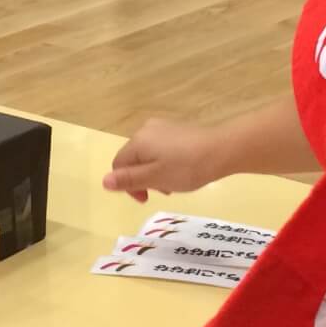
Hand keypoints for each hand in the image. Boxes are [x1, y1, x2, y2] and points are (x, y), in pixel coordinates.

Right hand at [103, 118, 227, 202]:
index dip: (127, 185)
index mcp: (137, 142)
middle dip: (143, 179)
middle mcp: (146, 130)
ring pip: (148, 155)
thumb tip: (104, 181)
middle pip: (133, 160)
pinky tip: (182, 171)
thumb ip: (129, 180)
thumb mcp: (155, 178)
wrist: (221, 149)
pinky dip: (166, 163)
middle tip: (163, 192)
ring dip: (155, 173)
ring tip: (174, 184)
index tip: (145, 199)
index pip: (118, 165)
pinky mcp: (177, 129)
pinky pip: (162, 149)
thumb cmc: (186, 167)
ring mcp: (163, 127)